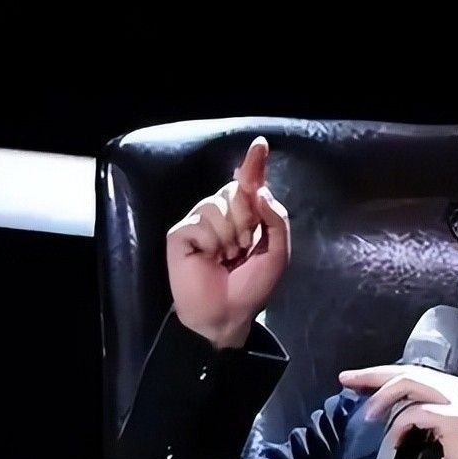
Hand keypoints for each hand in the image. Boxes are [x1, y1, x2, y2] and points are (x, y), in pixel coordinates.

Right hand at [166, 136, 290, 348]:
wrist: (227, 313)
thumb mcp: (277, 253)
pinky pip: (201, 223)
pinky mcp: (181, 233)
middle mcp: (221, 212)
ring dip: (230, 236)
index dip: (254, 164)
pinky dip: (211, 243)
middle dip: (247, 219)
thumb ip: (275, 219)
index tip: (260, 145)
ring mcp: (199, 221)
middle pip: (236, 191)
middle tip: (243, 248)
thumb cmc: (251, 285)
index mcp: (246, 215)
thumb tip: (260, 190)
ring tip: (226, 256)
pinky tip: (209, 258)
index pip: (250, 184)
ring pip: (218, 205)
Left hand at [339, 365, 457, 458]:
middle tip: (347, 379)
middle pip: (406, 371)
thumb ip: (422, 414)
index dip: (381, 374)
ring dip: (383, 398)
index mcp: (452, 387)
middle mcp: (455, 387)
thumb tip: (389, 413)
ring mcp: (457, 399)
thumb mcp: (441, 429)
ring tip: (368, 415)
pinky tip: (393, 439)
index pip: (411, 372)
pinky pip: (416, 413)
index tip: (355, 379)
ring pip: (409, 384)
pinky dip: (399, 426)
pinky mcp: (455, 417)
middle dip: (373, 375)